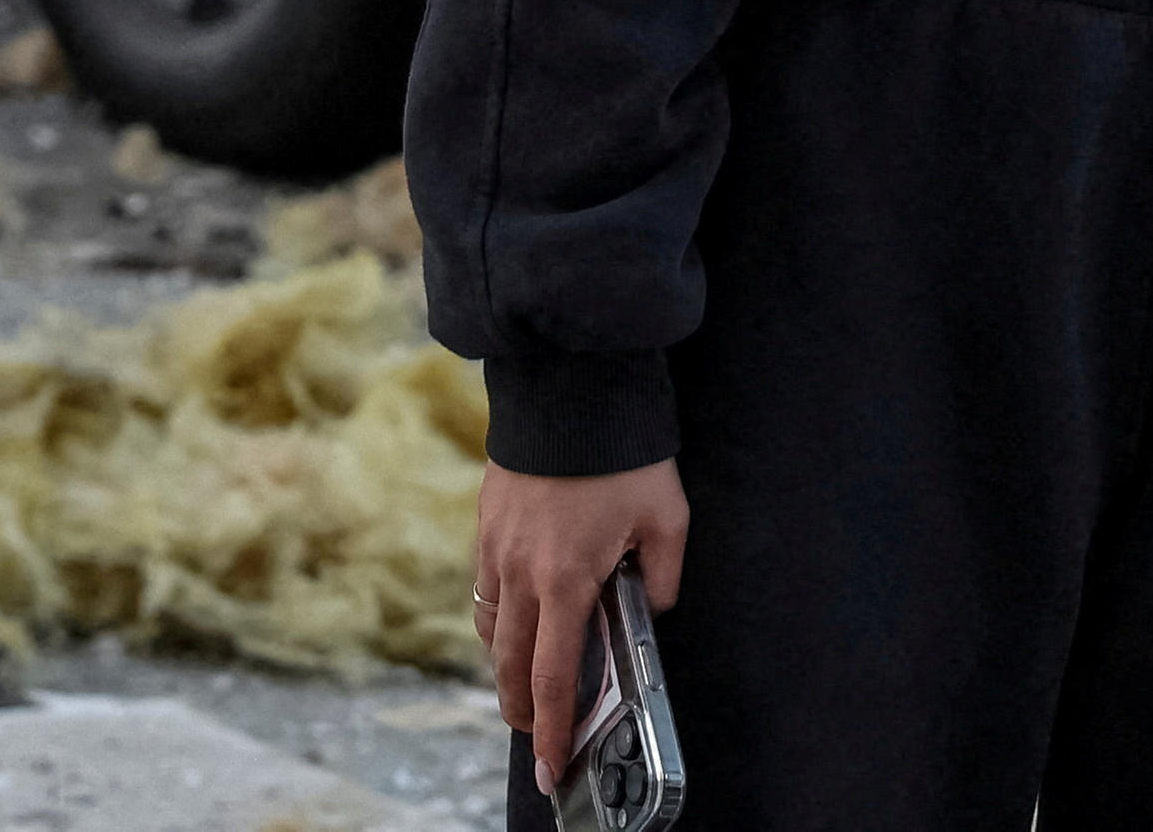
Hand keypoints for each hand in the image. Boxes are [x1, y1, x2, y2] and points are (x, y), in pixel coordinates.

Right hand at [477, 457, 686, 793]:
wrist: (569, 388)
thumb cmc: (623, 454)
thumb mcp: (667, 518)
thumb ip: (661, 576)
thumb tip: (650, 607)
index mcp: (566, 581)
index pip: (554, 677)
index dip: (551, 729)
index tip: (550, 764)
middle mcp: (521, 574)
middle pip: (511, 666)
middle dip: (522, 709)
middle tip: (536, 731)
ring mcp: (496, 549)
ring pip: (493, 629)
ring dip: (507, 663)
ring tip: (527, 678)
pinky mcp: (486, 525)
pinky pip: (485, 589)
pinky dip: (500, 617)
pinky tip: (519, 615)